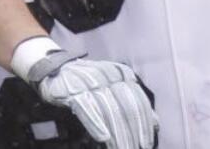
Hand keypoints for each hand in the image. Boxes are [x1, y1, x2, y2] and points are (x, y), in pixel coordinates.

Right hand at [24, 49, 157, 148]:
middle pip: (125, 107)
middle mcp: (107, 75)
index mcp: (120, 73)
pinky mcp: (72, 90)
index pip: (137, 100)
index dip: (143, 123)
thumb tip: (155, 122)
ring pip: (108, 111)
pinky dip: (96, 124)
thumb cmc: (86, 82)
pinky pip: (87, 109)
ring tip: (121, 148)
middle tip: (135, 148)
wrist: (54, 68)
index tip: (146, 142)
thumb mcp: (112, 86)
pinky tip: (103, 137)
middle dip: (132, 132)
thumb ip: (132, 101)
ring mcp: (90, 82)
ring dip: (117, 134)